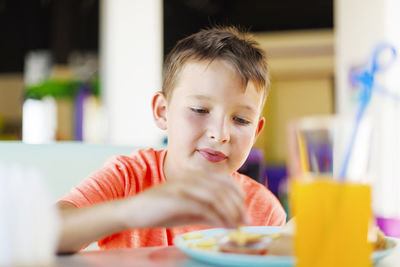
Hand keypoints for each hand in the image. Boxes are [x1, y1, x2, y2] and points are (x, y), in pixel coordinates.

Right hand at [122, 172, 247, 228]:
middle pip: (223, 188)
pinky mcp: (176, 197)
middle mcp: (190, 178)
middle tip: (246, 221)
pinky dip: (217, 216)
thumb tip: (229, 221)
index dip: (238, 195)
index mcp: (194, 177)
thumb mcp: (187, 211)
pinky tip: (223, 225)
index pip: (224, 181)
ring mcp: (183, 186)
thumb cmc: (159, 210)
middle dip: (238, 205)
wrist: (132, 211)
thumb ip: (207, 213)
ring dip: (230, 211)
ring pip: (216, 196)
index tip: (244, 210)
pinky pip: (203, 206)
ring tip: (238, 225)